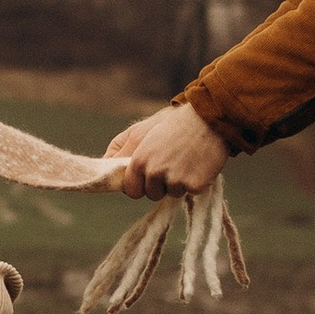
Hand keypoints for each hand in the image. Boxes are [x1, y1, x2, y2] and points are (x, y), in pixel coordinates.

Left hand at [104, 101, 229, 198]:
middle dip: (158, 185)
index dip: (139, 184)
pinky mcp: (195, 185)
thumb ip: (120, 151)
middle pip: (150, 195)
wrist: (209, 118)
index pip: (131, 190)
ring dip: (178, 182)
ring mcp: (175, 180)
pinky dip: (195, 181)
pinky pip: (190, 192)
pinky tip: (198, 163)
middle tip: (170, 163)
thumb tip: (105, 167)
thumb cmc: (173, 123)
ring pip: (171, 194)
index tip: (148, 175)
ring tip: (185, 159)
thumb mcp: (140, 131)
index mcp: (139, 161)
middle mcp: (155, 173)